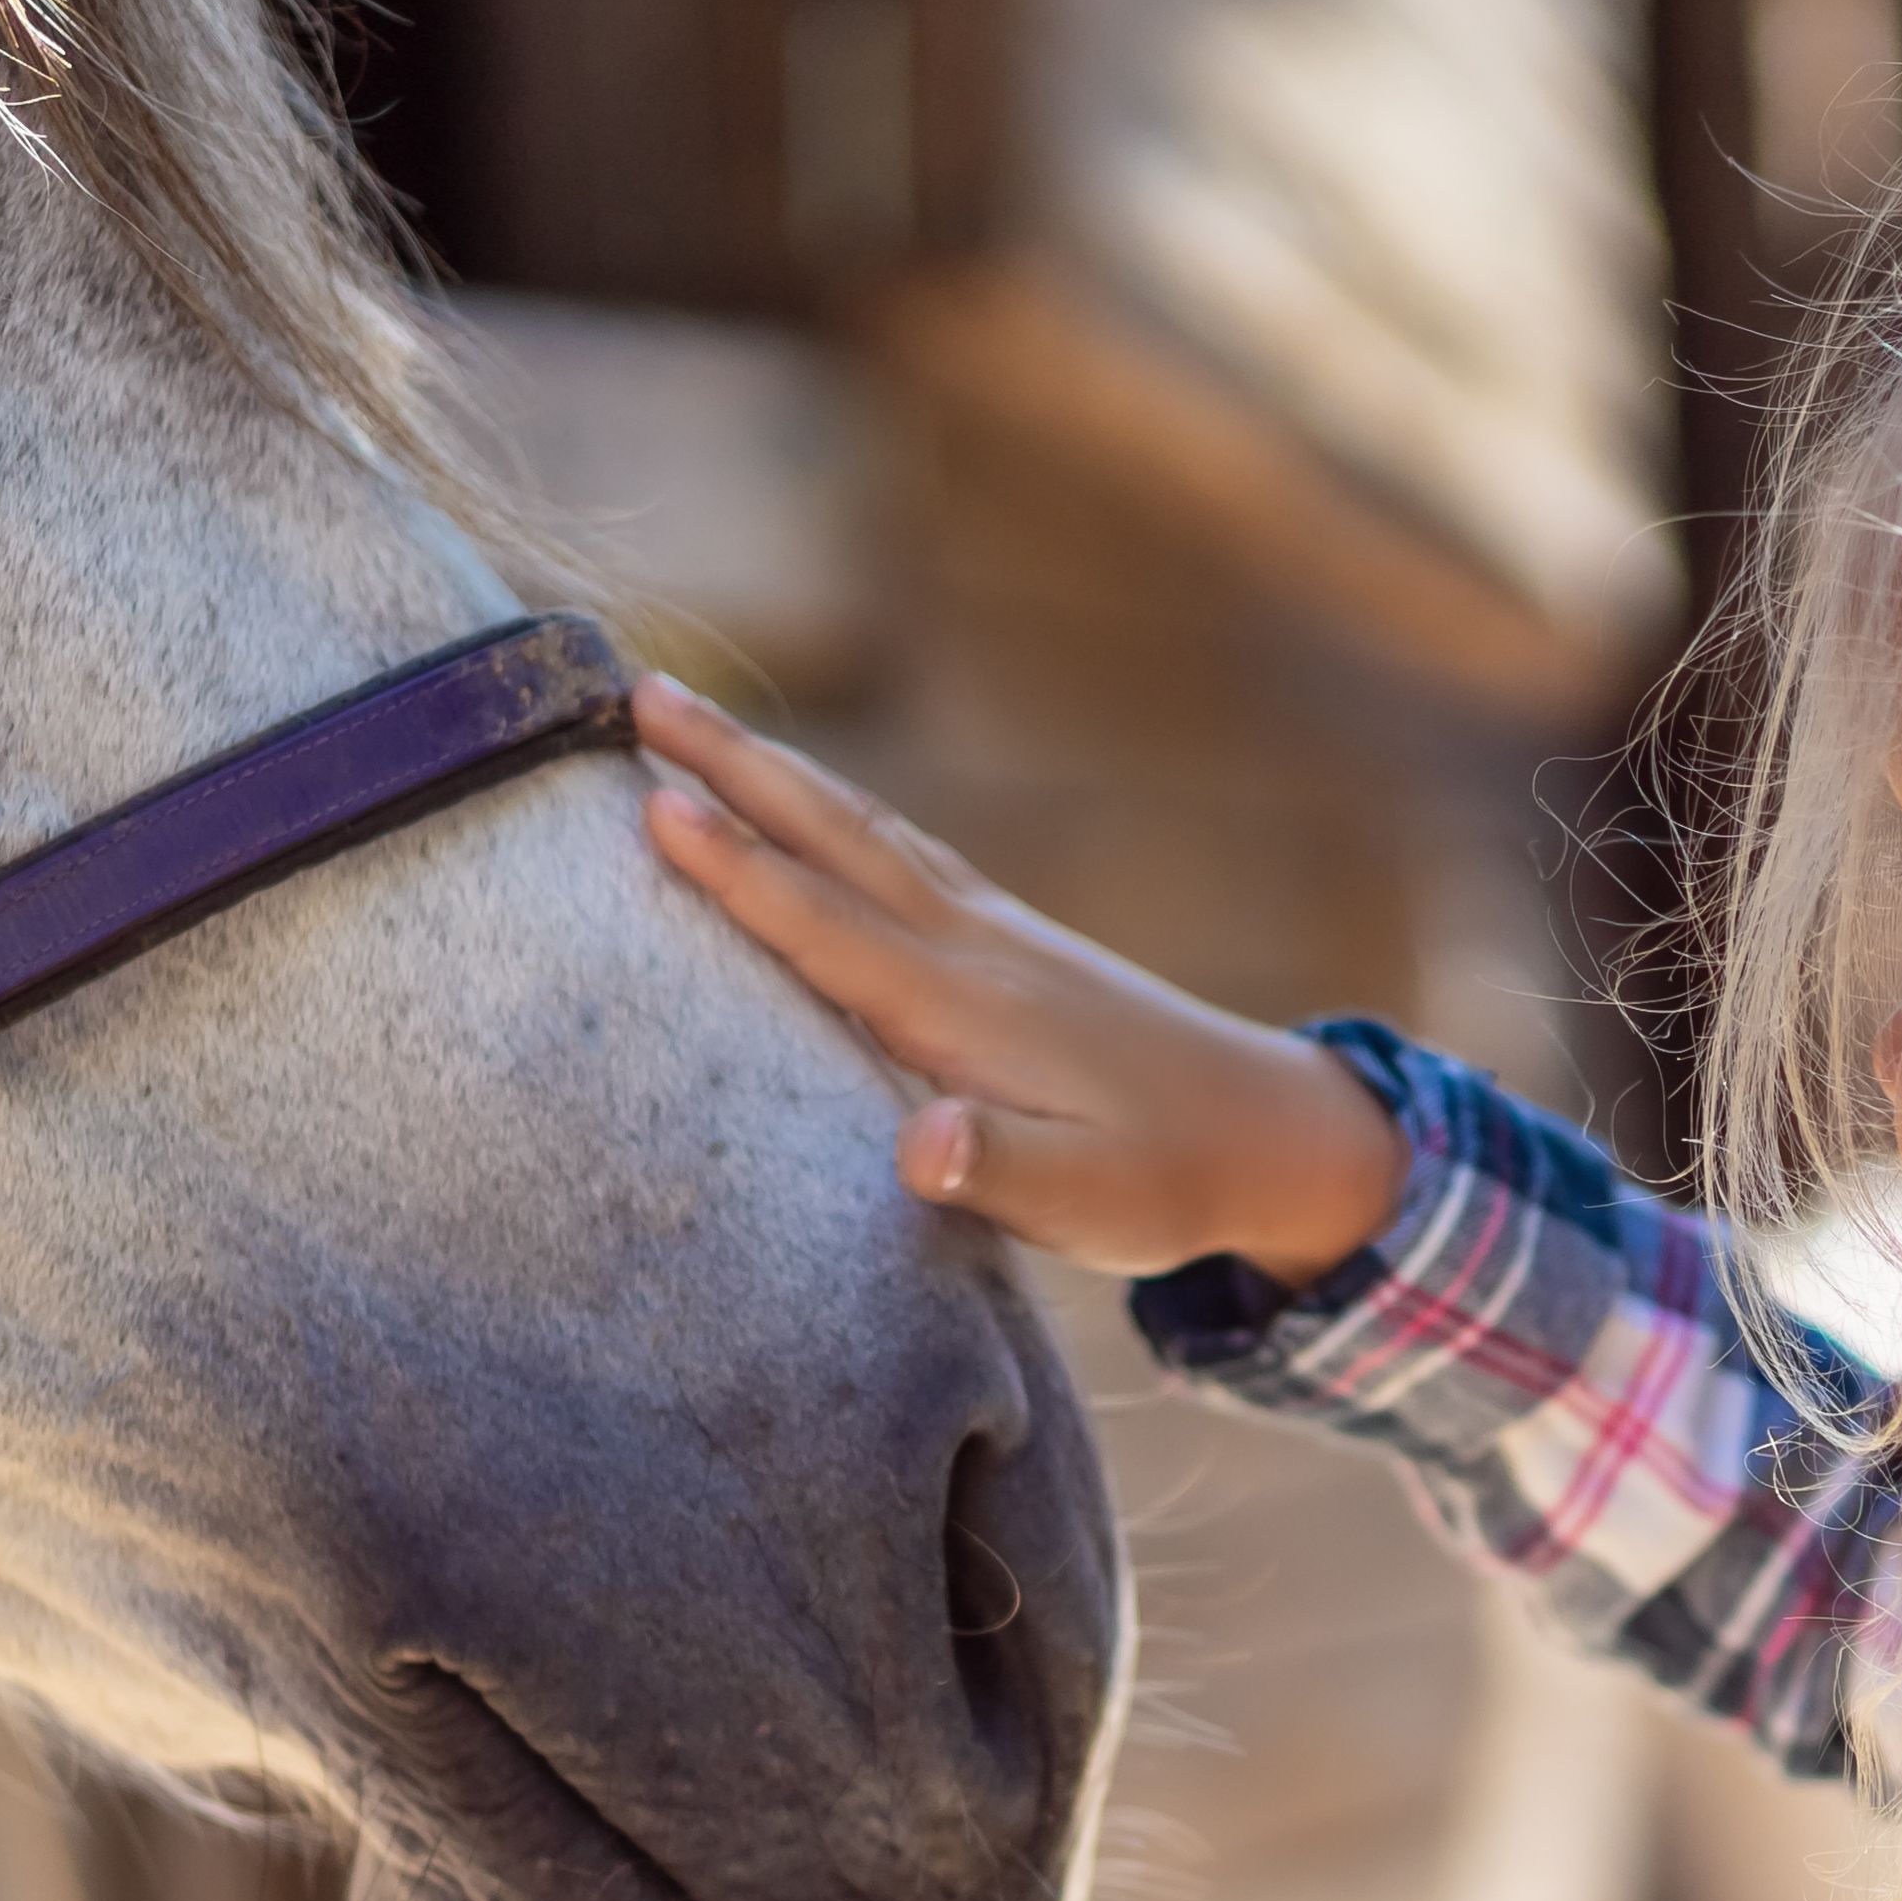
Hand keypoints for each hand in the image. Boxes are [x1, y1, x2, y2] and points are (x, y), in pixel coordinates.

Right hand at [637, 675, 1408, 1281]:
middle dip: (732, 766)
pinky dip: (830, 807)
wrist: (1268, 1131)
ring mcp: (991, 929)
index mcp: (968, 1012)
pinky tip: (801, 793)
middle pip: (834, 837)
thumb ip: (1004, 1172)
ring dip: (770, 768)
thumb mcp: (1092, 1207)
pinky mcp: (1007, 936)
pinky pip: (896, 848)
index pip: (832, 930)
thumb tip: (921, 1146)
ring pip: (861, 827)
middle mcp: (971, 946)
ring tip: (681, 714)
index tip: (654, 807)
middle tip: (633, 693)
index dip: (741, 874)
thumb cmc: (1167, 1181)